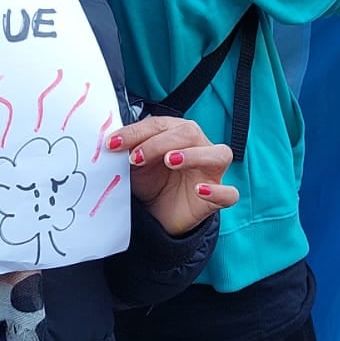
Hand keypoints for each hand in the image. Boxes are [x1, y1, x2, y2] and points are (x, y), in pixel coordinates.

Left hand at [108, 116, 239, 235]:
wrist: (157, 216)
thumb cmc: (150, 182)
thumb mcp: (135, 166)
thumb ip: (128, 150)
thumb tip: (110, 140)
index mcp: (178, 133)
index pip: (160, 124)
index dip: (136, 132)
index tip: (112, 144)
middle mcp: (199, 147)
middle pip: (190, 132)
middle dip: (160, 142)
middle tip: (136, 158)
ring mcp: (212, 172)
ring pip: (219, 154)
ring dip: (195, 155)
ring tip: (170, 161)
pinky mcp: (218, 198)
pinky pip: (229, 193)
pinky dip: (217, 190)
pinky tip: (199, 190)